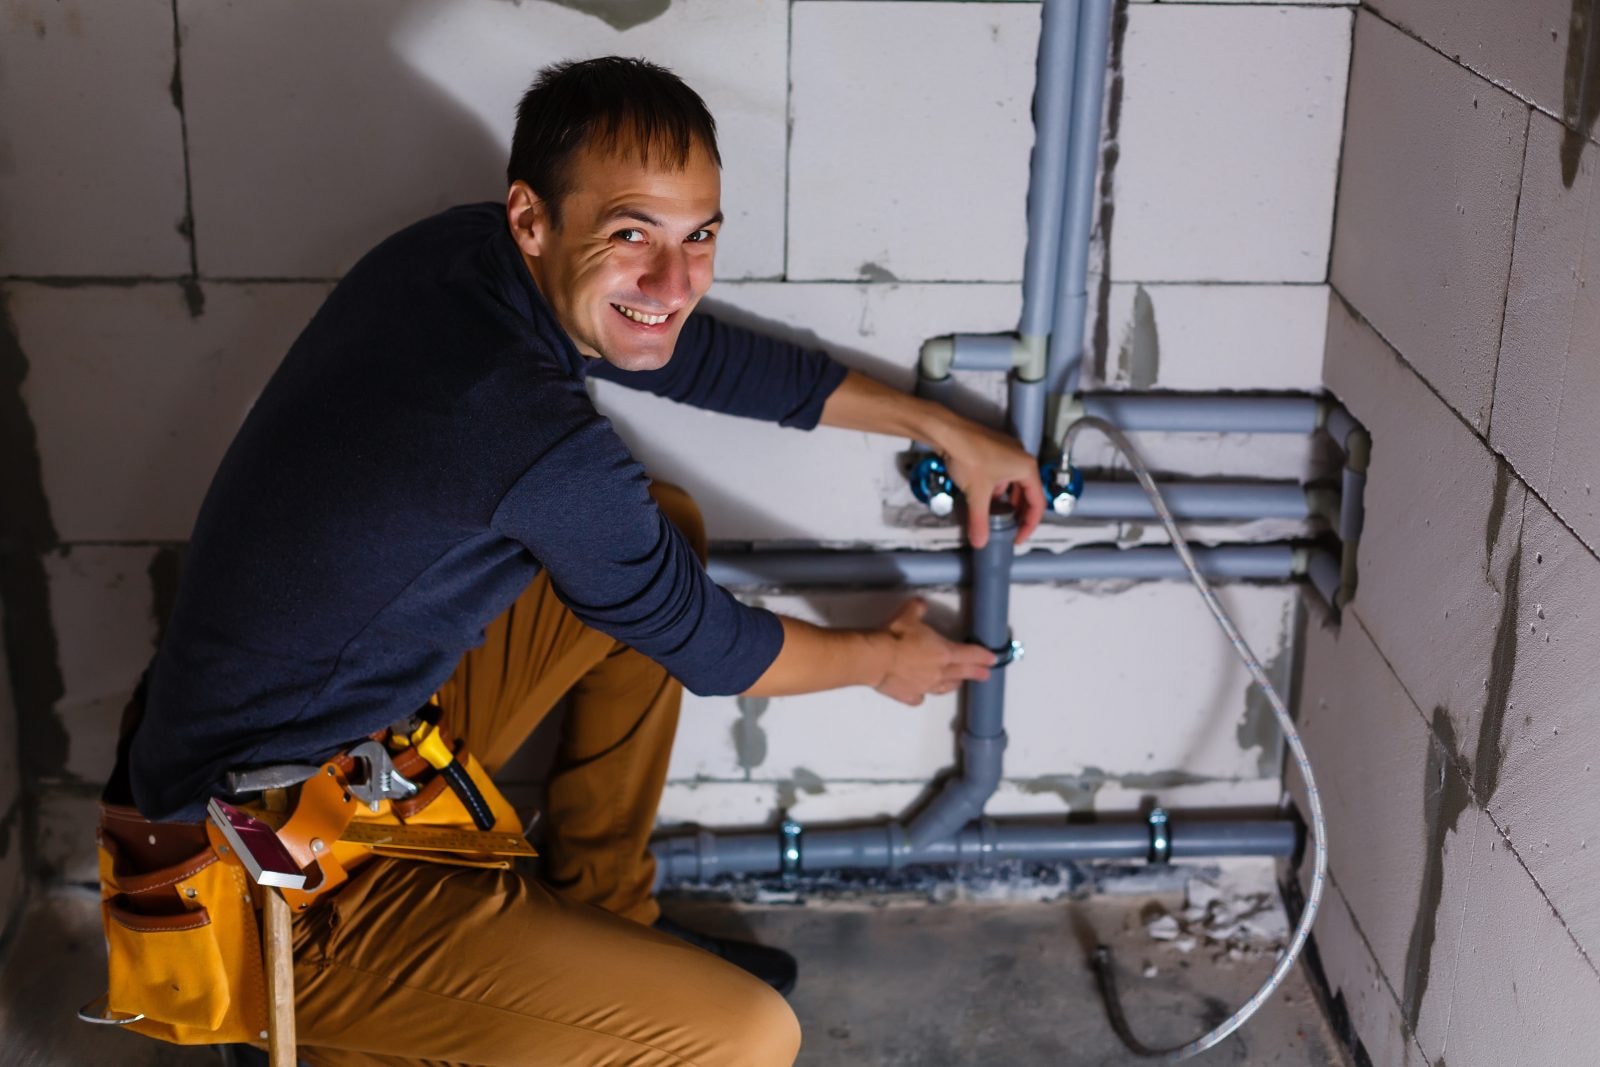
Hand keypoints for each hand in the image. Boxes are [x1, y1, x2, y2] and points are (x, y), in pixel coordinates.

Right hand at [873, 599, 994, 705]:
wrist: (876, 658)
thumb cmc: (896, 636)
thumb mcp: (908, 615)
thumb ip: (917, 609)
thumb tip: (920, 604)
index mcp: (944, 651)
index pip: (970, 654)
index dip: (983, 656)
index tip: (992, 659)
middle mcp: (939, 671)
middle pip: (963, 673)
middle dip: (976, 673)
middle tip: (985, 675)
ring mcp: (925, 686)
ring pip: (945, 687)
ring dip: (953, 683)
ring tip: (958, 682)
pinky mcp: (910, 696)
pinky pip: (921, 697)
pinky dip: (923, 694)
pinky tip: (921, 693)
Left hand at [932, 414, 1046, 548]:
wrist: (947, 432)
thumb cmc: (969, 456)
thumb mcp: (976, 494)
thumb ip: (980, 520)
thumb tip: (980, 541)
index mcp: (1027, 468)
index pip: (1037, 502)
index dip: (1029, 524)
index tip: (1019, 537)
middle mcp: (1021, 458)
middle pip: (1028, 493)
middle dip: (1019, 513)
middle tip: (1011, 529)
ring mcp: (1008, 452)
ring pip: (1014, 483)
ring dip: (1008, 501)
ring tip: (998, 516)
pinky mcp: (994, 450)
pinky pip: (1003, 474)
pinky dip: (997, 489)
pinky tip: (984, 498)